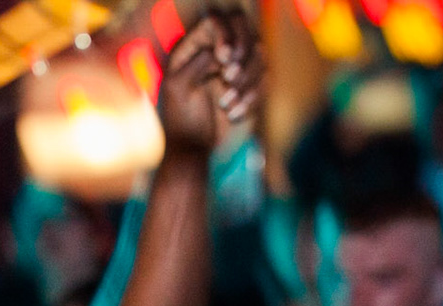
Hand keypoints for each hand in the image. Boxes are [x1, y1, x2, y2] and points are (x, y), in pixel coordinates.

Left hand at [157, 9, 263, 156]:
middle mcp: (218, 50)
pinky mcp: (252, 83)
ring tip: (225, 104)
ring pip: (259, 51)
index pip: (216, 19)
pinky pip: (265, 77)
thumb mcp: (177, 88)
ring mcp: (237, 65)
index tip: (224, 57)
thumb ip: (196, 62)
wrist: (195, 148)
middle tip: (228, 77)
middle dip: (242, 50)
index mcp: (195, 46)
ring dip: (246, 78)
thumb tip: (219, 52)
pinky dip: (252, 96)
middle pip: (244, 26)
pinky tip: (234, 114)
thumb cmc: (180, 118)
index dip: (225, 33)